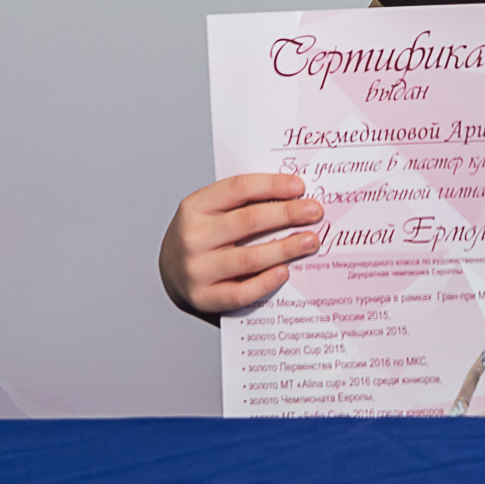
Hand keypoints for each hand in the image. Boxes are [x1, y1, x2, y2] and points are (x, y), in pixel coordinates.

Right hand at [158, 172, 322, 320]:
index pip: (238, 188)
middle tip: (315, 212)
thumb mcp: (213, 211)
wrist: (170, 273)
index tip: (299, 186)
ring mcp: (197, 270)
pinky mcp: (204, 298)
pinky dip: (266, 282)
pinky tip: (285, 271)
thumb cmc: (203, 236)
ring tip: (310, 241)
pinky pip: (241, 292)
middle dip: (287, 214)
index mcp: (195, 206)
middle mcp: (193, 237)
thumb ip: (245, 203)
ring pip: (248, 258)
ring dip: (285, 248)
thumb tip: (294, 196)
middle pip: (248, 221)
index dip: (272, 185)